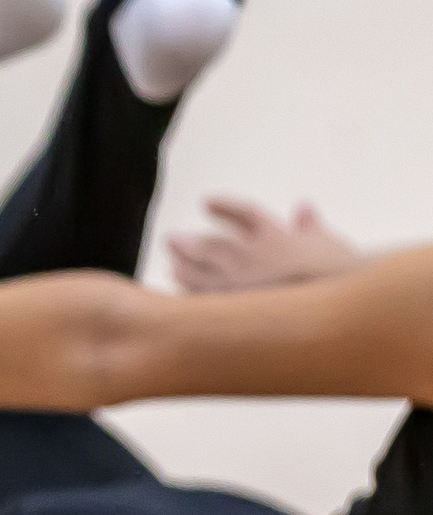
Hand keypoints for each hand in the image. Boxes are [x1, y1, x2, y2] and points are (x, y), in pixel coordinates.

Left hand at [166, 198, 362, 293]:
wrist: (338, 312)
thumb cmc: (343, 276)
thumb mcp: (331, 245)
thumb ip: (311, 227)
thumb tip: (304, 206)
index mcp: (275, 236)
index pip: (242, 213)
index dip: (223, 206)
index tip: (206, 202)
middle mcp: (251, 257)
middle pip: (211, 245)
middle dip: (190, 242)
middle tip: (171, 238)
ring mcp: (240, 284)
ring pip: (201, 272)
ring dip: (184, 266)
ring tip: (173, 264)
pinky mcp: (236, 309)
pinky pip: (205, 300)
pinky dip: (192, 295)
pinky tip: (183, 293)